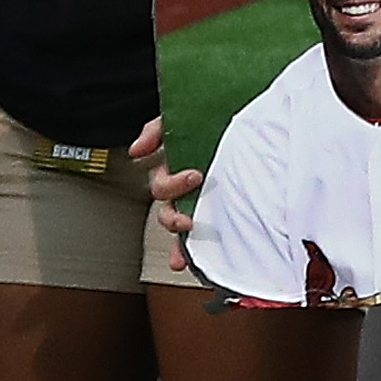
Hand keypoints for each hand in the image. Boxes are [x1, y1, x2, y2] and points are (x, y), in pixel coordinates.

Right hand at [132, 116, 204, 272]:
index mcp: (176, 170)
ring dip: (178, 243)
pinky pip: (199, 238)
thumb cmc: (211, 120)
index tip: (194, 176)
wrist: (244, 118)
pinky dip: (190, 252)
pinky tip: (189, 262)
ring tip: (186, 249)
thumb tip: (136, 150)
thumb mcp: (182, 119)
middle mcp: (185, 191)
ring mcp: (200, 204)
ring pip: (181, 230)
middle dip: (173, 219)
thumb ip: (157, 130)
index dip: (172, 185)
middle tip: (191, 215)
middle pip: (167, 213)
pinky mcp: (216, 215)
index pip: (162, 187)